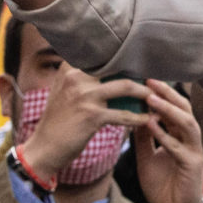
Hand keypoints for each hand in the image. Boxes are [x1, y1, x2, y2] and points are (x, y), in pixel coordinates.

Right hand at [16, 63, 149, 184]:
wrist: (44, 148)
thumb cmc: (59, 120)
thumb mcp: (64, 90)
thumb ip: (82, 75)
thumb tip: (110, 63)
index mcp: (70, 67)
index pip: (104, 54)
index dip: (126, 56)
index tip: (144, 61)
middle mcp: (76, 76)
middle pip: (119, 66)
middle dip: (141, 73)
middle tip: (157, 80)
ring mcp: (84, 95)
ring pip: (126, 86)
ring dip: (146, 93)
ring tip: (158, 98)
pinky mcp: (92, 115)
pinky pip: (124, 114)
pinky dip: (139, 118)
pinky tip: (148, 120)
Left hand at [132, 80, 202, 202]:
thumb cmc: (161, 186)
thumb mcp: (146, 157)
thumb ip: (143, 138)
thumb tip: (134, 115)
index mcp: (180, 137)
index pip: (174, 108)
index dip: (162, 94)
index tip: (144, 80)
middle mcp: (190, 141)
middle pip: (184, 110)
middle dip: (168, 94)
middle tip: (150, 81)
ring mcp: (194, 152)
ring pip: (187, 124)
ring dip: (169, 110)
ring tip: (151, 99)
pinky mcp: (193, 166)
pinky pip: (179, 147)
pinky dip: (165, 136)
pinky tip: (152, 126)